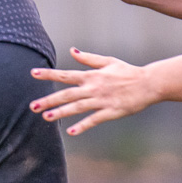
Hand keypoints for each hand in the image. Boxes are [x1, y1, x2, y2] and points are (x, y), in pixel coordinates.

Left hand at [30, 48, 158, 135]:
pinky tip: (71, 131)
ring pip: (77, 107)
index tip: (33, 73)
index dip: (49, 74)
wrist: (148, 83)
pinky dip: (82, 125)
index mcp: (92, 76)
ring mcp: (101, 100)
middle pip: (67, 94)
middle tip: (32, 106)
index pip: (66, 75)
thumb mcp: (108, 61)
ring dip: (60, 112)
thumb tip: (72, 51)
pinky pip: (93, 119)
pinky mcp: (111, 111)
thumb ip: (88, 59)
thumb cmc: (128, 72)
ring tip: (45, 117)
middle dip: (48, 100)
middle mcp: (93, 88)